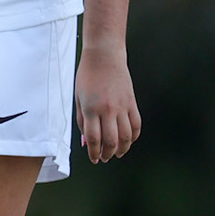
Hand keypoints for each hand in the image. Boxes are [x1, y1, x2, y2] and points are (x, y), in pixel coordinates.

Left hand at [75, 44, 139, 163]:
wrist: (104, 56)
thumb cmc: (87, 75)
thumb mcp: (78, 98)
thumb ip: (82, 121)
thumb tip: (85, 141)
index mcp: (91, 109)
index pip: (93, 139)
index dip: (93, 153)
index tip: (94, 159)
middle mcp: (108, 110)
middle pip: (111, 141)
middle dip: (108, 154)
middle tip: (104, 158)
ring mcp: (122, 106)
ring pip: (126, 136)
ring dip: (122, 149)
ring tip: (117, 153)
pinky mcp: (132, 102)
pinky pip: (136, 124)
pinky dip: (133, 136)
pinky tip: (128, 140)